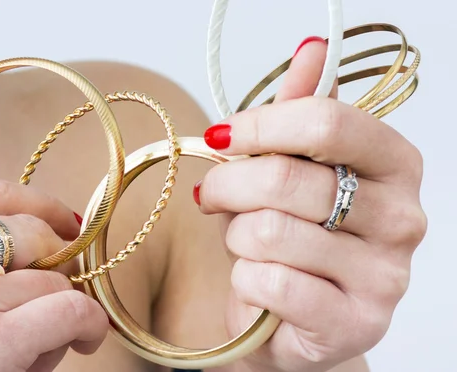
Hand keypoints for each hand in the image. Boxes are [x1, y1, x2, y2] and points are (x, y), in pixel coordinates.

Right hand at [0, 179, 107, 371]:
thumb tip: (41, 240)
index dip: (39, 203)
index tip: (64, 219)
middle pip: (30, 231)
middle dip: (61, 257)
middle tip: (67, 282)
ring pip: (52, 277)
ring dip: (64, 303)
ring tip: (48, 334)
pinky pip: (71, 310)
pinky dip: (90, 323)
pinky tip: (85, 337)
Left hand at [195, 38, 426, 370]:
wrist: (292, 315)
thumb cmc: (291, 232)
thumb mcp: (293, 166)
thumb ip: (301, 111)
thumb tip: (312, 50)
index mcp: (395, 165)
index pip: (326, 122)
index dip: (259, 126)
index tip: (220, 137)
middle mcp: (402, 217)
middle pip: (285, 179)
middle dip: (227, 185)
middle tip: (211, 194)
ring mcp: (385, 276)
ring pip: (268, 232)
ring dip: (236, 237)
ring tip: (244, 243)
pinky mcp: (355, 323)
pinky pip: (269, 283)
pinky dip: (245, 281)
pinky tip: (256, 282)